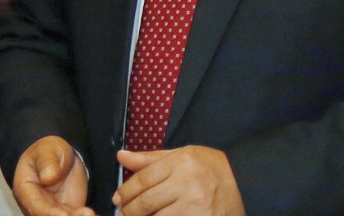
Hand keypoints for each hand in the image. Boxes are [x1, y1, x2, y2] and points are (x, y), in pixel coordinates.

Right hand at [10, 136, 94, 215]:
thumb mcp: (46, 150)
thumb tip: (48, 177)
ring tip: (91, 214)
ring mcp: (54, 211)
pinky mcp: (69, 212)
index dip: (49, 213)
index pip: (36, 207)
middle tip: (85, 215)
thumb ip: (47, 161)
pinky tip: (95, 215)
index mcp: (26, 190)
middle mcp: (39, 205)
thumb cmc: (47, 152)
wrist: (60, 157)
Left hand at [114, 146, 244, 215]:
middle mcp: (188, 185)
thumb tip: (121, 157)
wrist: (247, 184)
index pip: (143, 180)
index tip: (118, 199)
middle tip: (124, 213)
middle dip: (130, 211)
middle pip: (147, 202)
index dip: (125, 191)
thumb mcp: (182, 155)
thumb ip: (150, 159)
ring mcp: (197, 208)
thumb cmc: (211, 168)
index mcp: (181, 164)